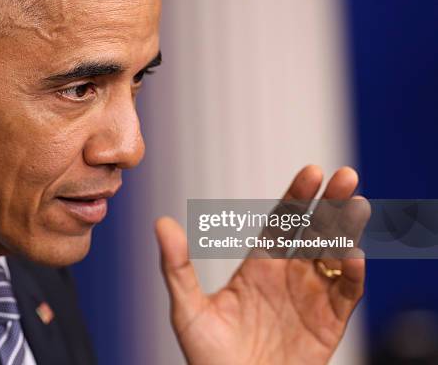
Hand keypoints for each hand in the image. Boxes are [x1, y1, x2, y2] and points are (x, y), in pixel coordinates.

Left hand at [156, 166, 369, 364]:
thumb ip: (177, 266)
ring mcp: (310, 297)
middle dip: (331, 204)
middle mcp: (288, 275)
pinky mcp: (328, 324)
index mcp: (259, 265)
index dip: (298, 197)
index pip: (282, 222)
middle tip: (347, 177)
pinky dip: (353, 276)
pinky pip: (346, 295)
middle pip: (315, 232)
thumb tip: (160, 223)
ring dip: (348, 232)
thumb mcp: (188, 309)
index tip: (311, 172)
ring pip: (336, 256)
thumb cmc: (208, 357)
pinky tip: (352, 257)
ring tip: (357, 205)